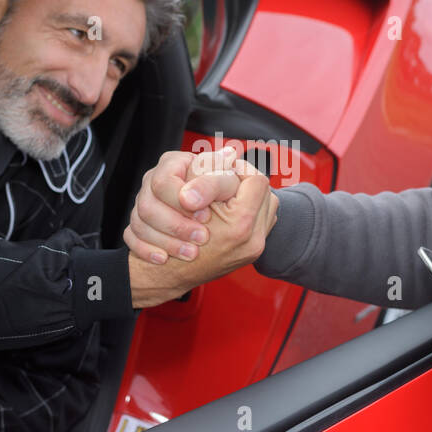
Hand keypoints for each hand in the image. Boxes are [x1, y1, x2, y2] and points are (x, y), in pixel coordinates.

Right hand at [124, 147, 246, 263]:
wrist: (206, 239)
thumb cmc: (223, 207)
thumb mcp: (228, 189)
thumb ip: (225, 176)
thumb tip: (228, 157)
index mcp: (176, 164)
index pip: (166, 180)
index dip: (184, 200)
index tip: (206, 216)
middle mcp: (155, 179)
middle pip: (148, 203)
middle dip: (177, 225)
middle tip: (202, 237)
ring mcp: (143, 202)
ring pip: (139, 221)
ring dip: (167, 240)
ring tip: (191, 253)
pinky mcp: (137, 225)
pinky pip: (131, 236)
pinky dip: (147, 249)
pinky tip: (164, 258)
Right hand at [128, 164, 278, 307]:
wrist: (165, 276)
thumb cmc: (168, 239)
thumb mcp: (185, 199)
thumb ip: (209, 176)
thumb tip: (230, 155)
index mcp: (239, 225)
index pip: (256, 180)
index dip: (237, 170)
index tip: (223, 170)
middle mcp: (251, 241)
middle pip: (265, 193)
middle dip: (244, 184)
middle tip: (225, 184)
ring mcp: (253, 249)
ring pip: (266, 206)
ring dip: (248, 197)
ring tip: (228, 197)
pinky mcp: (251, 253)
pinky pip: (262, 221)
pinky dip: (247, 212)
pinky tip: (230, 212)